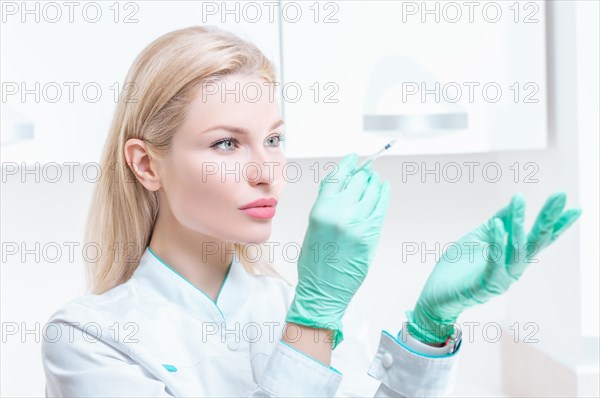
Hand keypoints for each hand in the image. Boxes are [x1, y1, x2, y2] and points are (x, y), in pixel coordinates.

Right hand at [285, 153, 390, 349]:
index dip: (347, 164)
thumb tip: (343, 185)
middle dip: (363, 173)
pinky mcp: (371, 235)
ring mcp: (358, 224)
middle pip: (357, 181)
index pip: (336, 177)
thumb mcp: (313, 226)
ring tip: (375, 180)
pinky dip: (383, 195)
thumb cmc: (314, 261)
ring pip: (372, 192)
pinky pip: (380, 208)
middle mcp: (340, 213)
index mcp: (321, 210)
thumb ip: (327, 204)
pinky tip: (382, 190)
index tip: (354, 158)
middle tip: (366, 171)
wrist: (323, 290)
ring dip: (374, 183)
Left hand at [405, 192, 581, 343]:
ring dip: (518, 223)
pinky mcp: (484, 286)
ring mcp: (501, 279)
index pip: (539, 239)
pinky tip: (498, 226)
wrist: (435, 294)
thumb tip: (513, 202)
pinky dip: (497, 244)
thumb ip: (497, 222)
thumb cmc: (457, 267)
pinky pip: (494, 263)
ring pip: (517, 250)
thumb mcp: (478, 237)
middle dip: (548, 218)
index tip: (576, 207)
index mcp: (513, 257)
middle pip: (536, 241)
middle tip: (560, 195)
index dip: (557, 224)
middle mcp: (513, 268)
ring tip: (519, 200)